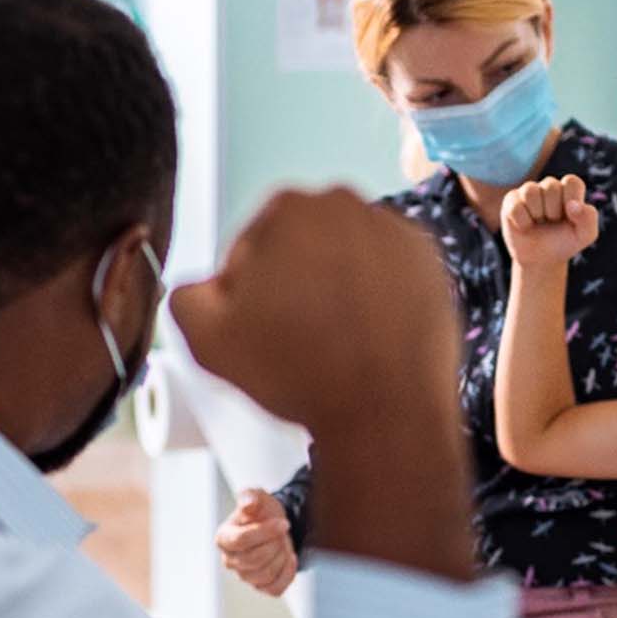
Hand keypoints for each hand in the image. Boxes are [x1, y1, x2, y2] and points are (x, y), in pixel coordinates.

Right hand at [170, 187, 458, 432]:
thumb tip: (200, 289)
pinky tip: (367, 336)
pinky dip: (377, 297)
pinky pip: (388, 273)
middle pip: (301, 246)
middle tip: (293, 336)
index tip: (257, 325)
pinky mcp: (431, 261)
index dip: (245, 292)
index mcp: (287, 208)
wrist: (386, 412)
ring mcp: (394, 231)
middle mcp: (345, 204)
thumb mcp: (207, 341)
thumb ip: (186, 299)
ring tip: (332, 341)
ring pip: (345, 257)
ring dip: (334, 288)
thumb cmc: (300, 374)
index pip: (250, 246)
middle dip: (292, 283)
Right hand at [215, 490, 297, 595]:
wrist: (274, 523)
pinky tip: (290, 557)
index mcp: (224, 538)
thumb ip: (250, 497)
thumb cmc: (260, 510)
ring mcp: (244, 575)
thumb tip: (247, 505)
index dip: (266, 532)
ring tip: (282, 542)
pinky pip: (275, 588)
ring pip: (266, 574)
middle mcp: (229, 560)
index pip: (241, 540)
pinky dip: (287, 573)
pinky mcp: (259, 586)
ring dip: (282, 556)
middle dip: (275, 544)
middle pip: (255, 559)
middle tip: (282, 532)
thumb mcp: (256, 496)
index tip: (284, 523)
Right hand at [500, 175, 598, 266]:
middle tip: (552, 222)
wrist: (541, 259)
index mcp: (569, 190)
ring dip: (536, 214)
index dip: (571, 199)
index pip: (571, 182)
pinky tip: (525, 227)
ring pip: (530, 192)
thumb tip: (573, 205)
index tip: (570, 217)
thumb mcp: (585, 235)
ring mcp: (529, 191)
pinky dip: (522, 222)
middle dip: (553, 211)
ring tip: (538, 222)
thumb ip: (588, 218)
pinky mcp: (512, 200)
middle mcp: (549, 186)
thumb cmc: (564, 243)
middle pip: (551, 186)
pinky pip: (515, 206)